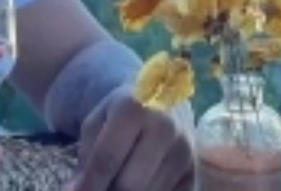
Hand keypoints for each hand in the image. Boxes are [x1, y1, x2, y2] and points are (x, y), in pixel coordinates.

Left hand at [64, 88, 194, 190]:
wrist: (158, 99)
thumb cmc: (118, 111)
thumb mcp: (96, 121)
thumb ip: (86, 156)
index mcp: (135, 107)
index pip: (107, 158)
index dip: (89, 184)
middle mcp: (165, 127)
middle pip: (130, 184)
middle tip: (98, 187)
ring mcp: (184, 150)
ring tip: (115, 182)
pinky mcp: (195, 171)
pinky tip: (138, 184)